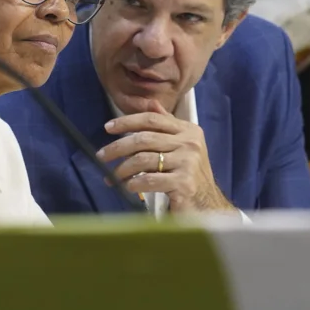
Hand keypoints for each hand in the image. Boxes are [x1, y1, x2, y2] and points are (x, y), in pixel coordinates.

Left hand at [96, 100, 234, 212]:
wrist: (208, 205)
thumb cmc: (189, 175)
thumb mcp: (181, 146)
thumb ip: (166, 125)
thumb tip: (150, 103)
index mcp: (188, 130)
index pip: (152, 119)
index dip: (127, 121)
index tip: (108, 128)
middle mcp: (190, 143)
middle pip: (144, 138)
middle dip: (118, 147)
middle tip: (102, 155)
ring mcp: (188, 163)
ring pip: (143, 159)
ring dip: (122, 169)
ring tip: (111, 177)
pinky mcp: (184, 183)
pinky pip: (150, 180)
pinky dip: (134, 183)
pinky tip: (127, 187)